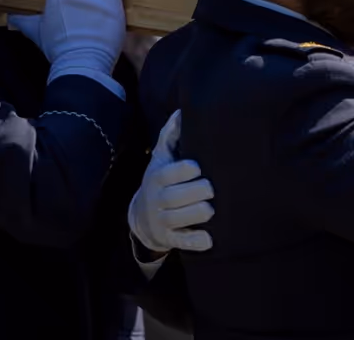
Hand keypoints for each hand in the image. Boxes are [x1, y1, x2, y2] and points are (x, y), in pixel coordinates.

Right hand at [128, 110, 214, 252]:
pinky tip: (209, 238)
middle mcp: (158, 199)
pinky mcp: (170, 238)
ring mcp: (163, 221)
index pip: (168, 174)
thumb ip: (170, 134)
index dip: (183, 171)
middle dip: (195, 193)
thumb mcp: (161, 157)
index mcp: (157, 177)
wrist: (142, 216)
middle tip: (210, 189)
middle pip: (175, 198)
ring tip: (211, 209)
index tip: (198, 167)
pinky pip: (182, 242)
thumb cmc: (160, 179)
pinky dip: (195, 242)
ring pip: (178, 220)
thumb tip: (182, 111)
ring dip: (196, 215)